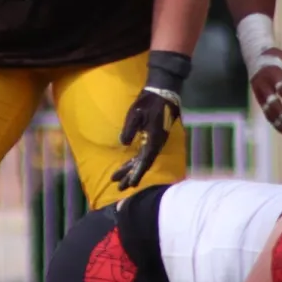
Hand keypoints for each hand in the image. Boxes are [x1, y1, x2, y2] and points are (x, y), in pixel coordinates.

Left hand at [113, 51, 189, 191]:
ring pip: (142, 160)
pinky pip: (143, 154)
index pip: (145, 161)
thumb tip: (124, 143)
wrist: (162, 93)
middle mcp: (156, 144)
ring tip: (118, 181)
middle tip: (119, 188)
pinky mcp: (152, 138)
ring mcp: (154, 142)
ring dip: (131, 170)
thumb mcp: (136, 114)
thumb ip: (130, 129)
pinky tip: (127, 166)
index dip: (137, 173)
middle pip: (142, 164)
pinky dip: (135, 162)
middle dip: (131, 176)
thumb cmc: (148, 103)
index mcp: (154, 140)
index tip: (130, 184)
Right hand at [251, 47, 281, 136]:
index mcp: (272, 74)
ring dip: (280, 124)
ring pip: (268, 112)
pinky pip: (266, 114)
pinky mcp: (258, 100)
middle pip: (273, 105)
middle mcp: (263, 86)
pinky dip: (275, 123)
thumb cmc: (276, 58)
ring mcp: (259, 94)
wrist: (255, 57)